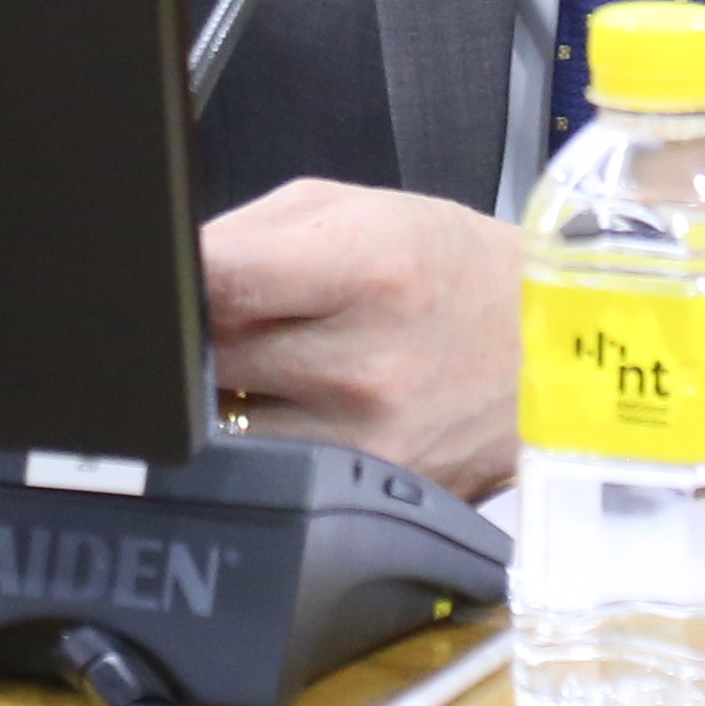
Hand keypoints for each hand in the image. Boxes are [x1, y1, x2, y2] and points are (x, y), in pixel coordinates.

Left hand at [198, 179, 524, 496]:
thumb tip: (166, 276)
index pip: (221, 281)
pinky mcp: (365, 494)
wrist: (549, 351)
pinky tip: (302, 406)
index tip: (155, 279)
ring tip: (276, 360)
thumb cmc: (449, 268)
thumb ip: (250, 234)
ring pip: (221, 425)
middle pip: (206, 357)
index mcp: (369, 268)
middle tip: (235, 312)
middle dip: (199, 333)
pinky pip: (266, 468)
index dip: (172, 281)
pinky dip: (262, 437)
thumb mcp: (359, 211)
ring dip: (224, 393)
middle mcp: (366, 365)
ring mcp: (365, 444)